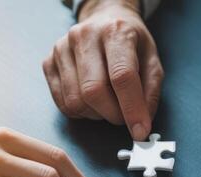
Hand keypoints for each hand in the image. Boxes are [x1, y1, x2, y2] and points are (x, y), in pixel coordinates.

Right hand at [42, 0, 163, 140]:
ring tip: (108, 104)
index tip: (139, 131)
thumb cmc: (131, 43)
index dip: (131, 109)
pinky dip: (81, 112)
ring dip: (96, 115)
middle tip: (124, 117)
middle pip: (93, 92)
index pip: (121, 76)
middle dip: (113, 115)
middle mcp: (84, 36)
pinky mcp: (49, 62)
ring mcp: (62, 48)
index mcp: (115, 32)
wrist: (105, 19)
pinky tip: (92, 102)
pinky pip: (63, 103)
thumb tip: (142, 124)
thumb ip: (150, 91)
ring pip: (76, 102)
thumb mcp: (152, 60)